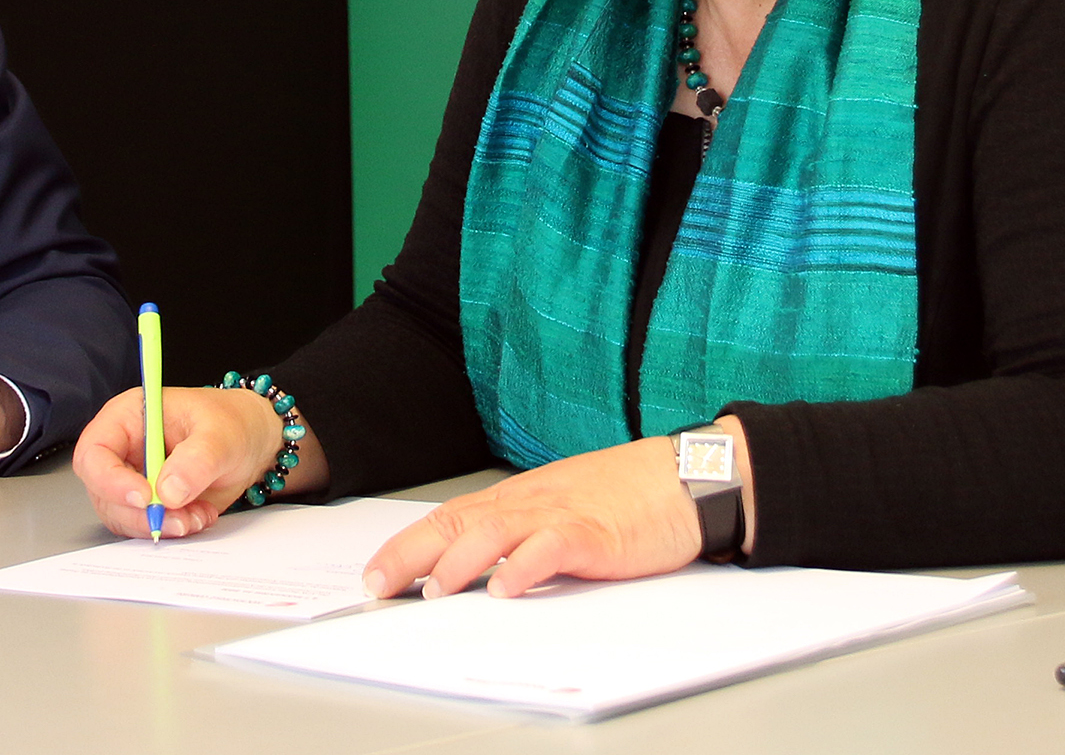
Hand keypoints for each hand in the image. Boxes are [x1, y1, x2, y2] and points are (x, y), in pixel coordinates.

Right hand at [71, 386, 326, 537]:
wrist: (251, 442)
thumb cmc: (231, 423)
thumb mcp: (221, 434)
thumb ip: (197, 459)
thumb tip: (167, 492)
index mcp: (127, 418)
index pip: (95, 452)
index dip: (110, 480)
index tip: (145, 498)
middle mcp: (122, 450)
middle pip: (103, 493)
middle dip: (141, 514)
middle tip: (181, 519)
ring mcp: (132, 480)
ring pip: (123, 517)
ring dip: (160, 525)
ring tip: (199, 515)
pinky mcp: (147, 504)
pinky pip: (145, 528)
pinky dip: (171, 530)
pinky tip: (199, 516)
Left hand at [362, 418, 751, 600]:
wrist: (687, 475)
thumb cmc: (631, 495)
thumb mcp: (566, 509)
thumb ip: (527, 533)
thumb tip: (485, 567)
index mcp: (522, 497)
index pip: (453, 516)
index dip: (411, 543)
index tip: (377, 571)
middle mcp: (532, 501)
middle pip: (460, 522)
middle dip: (413, 553)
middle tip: (378, 583)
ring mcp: (562, 514)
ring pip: (496, 532)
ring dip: (459, 561)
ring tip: (431, 589)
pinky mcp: (596, 533)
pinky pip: (553, 548)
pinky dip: (526, 567)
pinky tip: (505, 588)